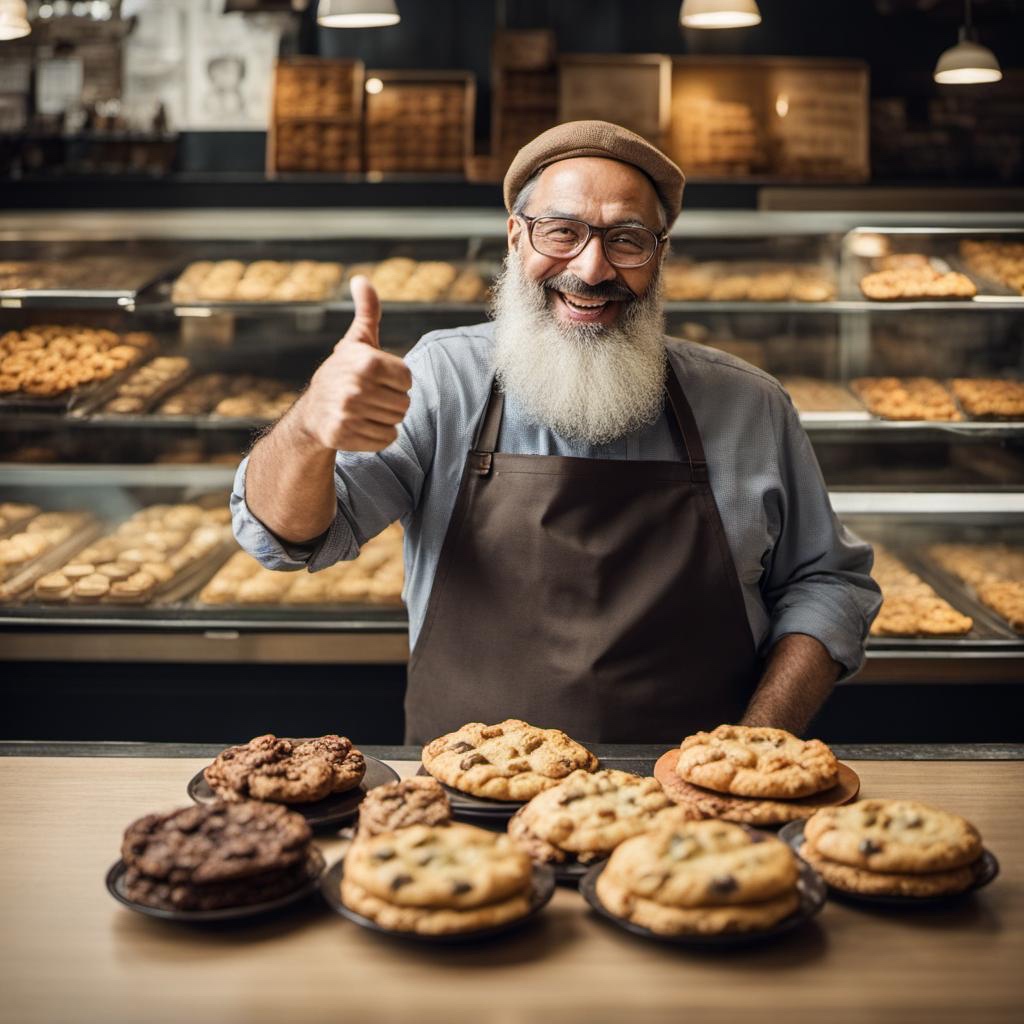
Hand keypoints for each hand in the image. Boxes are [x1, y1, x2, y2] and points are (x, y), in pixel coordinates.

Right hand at [295, 276, 412, 451]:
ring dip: (384, 419)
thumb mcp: (356, 341)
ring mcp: (348, 413)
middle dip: (391, 402)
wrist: (312, 413)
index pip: (408, 380)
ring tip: (364, 411)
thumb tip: (361, 279)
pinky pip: (386, 440)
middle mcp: (356, 387)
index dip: (397, 381)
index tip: (377, 378)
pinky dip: (377, 437)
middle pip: (405, 403)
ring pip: (396, 423)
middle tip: (370, 397)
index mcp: (366, 361)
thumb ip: (367, 311)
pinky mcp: (344, 435)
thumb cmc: (343, 373)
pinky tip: (360, 426)